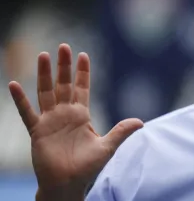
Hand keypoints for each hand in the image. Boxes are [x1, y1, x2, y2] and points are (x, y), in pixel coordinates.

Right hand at [9, 44, 142, 198]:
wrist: (68, 184)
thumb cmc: (87, 167)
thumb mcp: (107, 146)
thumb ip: (121, 131)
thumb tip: (141, 122)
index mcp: (81, 115)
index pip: (82, 88)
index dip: (82, 72)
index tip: (83, 54)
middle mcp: (65, 114)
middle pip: (63, 84)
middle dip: (64, 66)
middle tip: (64, 46)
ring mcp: (50, 121)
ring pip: (46, 92)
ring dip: (44, 75)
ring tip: (43, 55)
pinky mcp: (38, 131)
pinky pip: (27, 113)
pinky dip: (21, 100)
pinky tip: (14, 84)